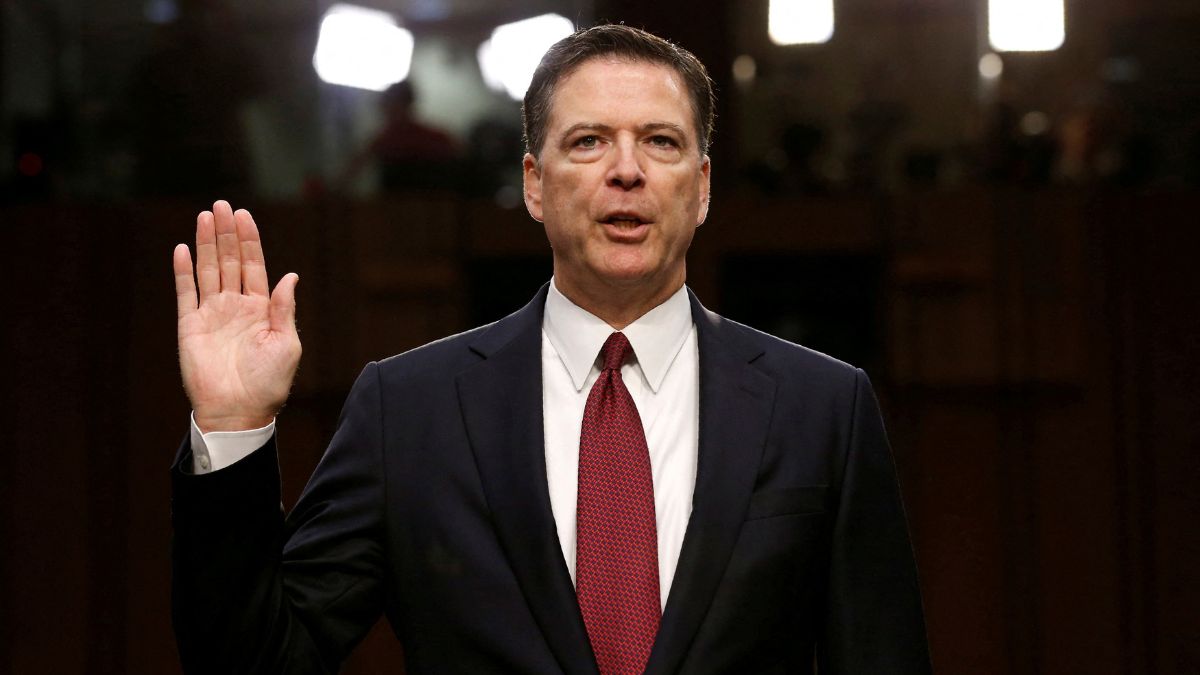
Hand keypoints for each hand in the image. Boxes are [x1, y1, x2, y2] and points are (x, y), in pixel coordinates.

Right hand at [173, 200, 300, 431]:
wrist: (238, 411)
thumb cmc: (269, 383)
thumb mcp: (287, 343)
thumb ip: (284, 308)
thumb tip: (291, 275)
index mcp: (261, 309)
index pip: (253, 266)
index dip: (249, 241)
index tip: (244, 215)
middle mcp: (235, 307)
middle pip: (229, 261)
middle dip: (226, 233)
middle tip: (222, 205)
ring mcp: (212, 315)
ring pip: (208, 270)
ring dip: (206, 243)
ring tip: (205, 216)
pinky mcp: (190, 326)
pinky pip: (185, 293)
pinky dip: (184, 271)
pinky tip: (184, 248)